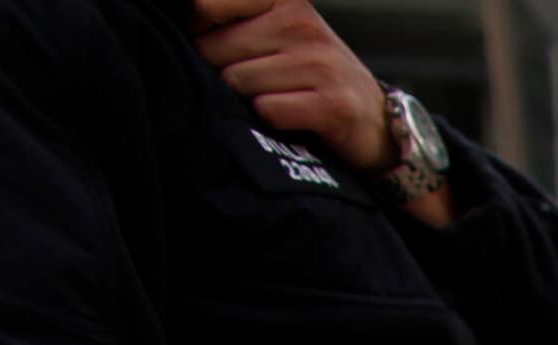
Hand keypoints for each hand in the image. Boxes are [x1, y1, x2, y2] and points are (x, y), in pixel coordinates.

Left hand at [189, 0, 387, 173]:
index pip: (202, 6)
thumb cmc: (310, 72)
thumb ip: (231, 19)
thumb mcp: (276, 29)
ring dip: (247, 99)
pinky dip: (272, 120)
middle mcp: (300, 22)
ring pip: (236, 82)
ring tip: (276, 96)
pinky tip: (292, 116)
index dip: (200, 32)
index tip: (223, 43)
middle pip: (212, 50)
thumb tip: (183, 22)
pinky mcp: (333, 104)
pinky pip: (267, 110)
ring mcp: (319, 63)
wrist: (374, 119)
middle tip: (257, 78)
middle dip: (223, 70)